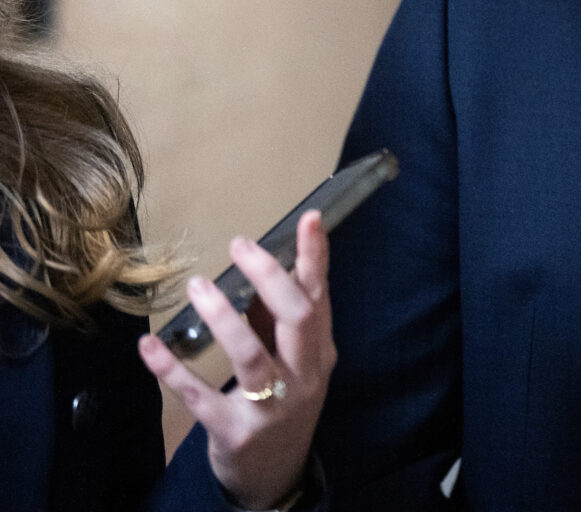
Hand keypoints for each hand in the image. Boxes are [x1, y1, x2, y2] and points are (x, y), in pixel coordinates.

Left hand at [141, 211, 335, 509]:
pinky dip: (172, 371)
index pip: (320, 297)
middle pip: (296, 319)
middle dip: (270, 277)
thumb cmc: (284, 404)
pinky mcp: (235, 432)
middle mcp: (304, 376)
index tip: (310, 219)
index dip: (316, 257)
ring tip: (198, 286)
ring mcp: (272, 406)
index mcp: (320, 352)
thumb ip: (278, 322)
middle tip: (240, 245)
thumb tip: (258, 272)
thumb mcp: (294, 363)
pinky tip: (149, 347)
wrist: (275, 473)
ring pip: (251, 355)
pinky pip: (201, 397)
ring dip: (222, 317)